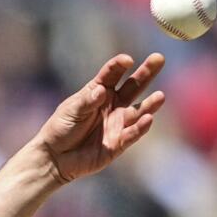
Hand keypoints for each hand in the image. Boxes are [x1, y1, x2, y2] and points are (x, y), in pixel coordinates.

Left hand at [36, 53, 166, 184]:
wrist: (55, 158)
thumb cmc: (61, 129)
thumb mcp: (71, 111)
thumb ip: (87, 101)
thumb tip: (102, 90)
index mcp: (99, 92)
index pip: (112, 74)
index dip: (119, 66)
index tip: (127, 60)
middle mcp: (113, 105)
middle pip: (133, 86)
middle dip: (146, 73)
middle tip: (159, 58)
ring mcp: (118, 123)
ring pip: (137, 111)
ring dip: (149, 105)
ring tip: (160, 97)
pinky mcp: (118, 143)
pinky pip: (131, 134)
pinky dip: (140, 128)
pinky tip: (148, 119)